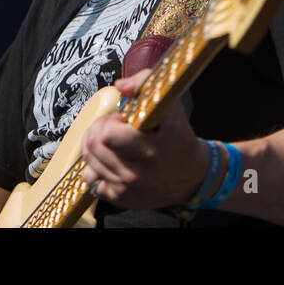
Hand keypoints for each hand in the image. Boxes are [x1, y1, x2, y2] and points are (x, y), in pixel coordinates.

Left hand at [78, 68, 208, 210]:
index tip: (122, 120)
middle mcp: (139, 173)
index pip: (107, 135)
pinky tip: (111, 162)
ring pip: (90, 163)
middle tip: (112, 128)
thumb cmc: (179, 137)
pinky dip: (97, 170)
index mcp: (152, 149)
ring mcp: (129, 189)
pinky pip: (92, 182)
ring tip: (111, 143)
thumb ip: (145, 85)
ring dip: (95, 148)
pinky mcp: (122, 200)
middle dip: (98, 131)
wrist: (193, 176)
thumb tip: (119, 86)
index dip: (110, 122)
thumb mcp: (170, 106)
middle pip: (94, 146)